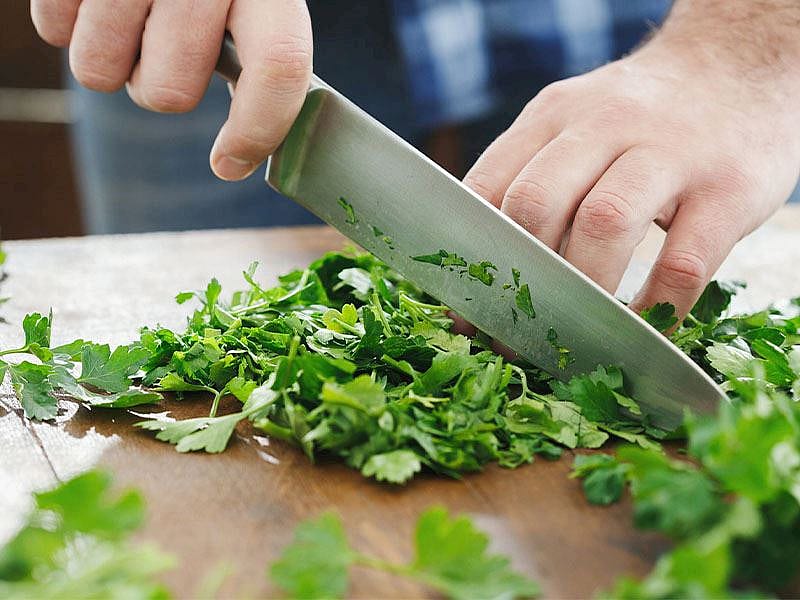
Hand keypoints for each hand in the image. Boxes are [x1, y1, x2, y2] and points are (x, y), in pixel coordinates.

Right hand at [31, 0, 311, 180]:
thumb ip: (262, 59)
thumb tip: (245, 150)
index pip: (278, 65)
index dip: (257, 130)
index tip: (230, 164)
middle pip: (170, 91)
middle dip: (163, 87)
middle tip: (165, 50)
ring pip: (100, 71)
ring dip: (112, 61)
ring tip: (130, 19)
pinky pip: (54, 31)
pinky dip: (71, 27)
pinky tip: (96, 0)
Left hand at [463, 6, 799, 318]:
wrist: (739, 64)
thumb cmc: (641, 118)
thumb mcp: (575, 124)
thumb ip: (532, 176)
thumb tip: (485, 270)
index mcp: (553, 114)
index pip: (489, 187)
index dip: (470, 259)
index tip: (466, 312)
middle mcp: (604, 123)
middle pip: (536, 203)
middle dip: (518, 280)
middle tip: (517, 333)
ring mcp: (670, 151)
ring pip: (604, 225)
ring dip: (581, 293)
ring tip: (573, 335)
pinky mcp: (728, 189)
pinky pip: (682, 262)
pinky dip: (654, 308)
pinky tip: (639, 329)